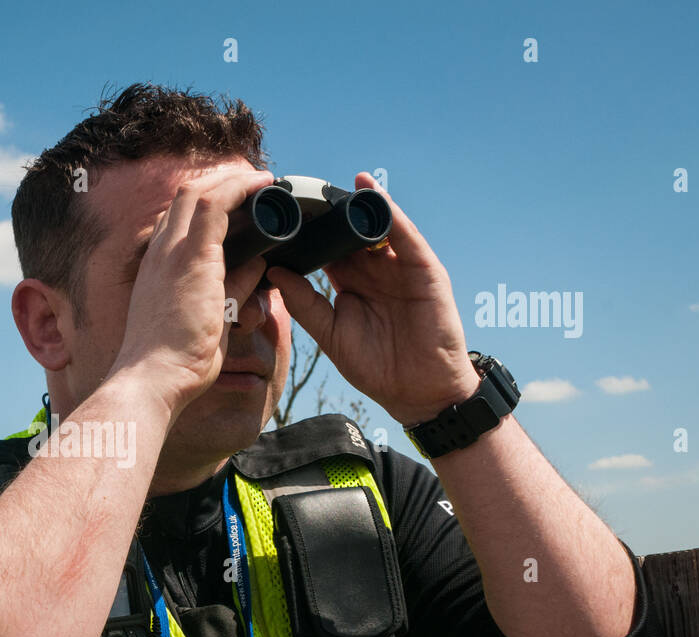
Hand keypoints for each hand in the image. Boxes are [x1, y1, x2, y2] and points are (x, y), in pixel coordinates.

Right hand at [107, 167, 275, 420]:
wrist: (153, 378)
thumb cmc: (175, 361)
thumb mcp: (212, 317)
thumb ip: (234, 287)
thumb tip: (260, 265)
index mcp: (157, 268)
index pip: (177, 220)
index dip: (207, 204)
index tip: (237, 203)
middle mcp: (159, 253)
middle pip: (185, 197)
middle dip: (222, 182)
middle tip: (255, 183)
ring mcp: (172, 252)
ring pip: (199, 192)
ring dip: (232, 179)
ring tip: (262, 179)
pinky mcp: (192, 257)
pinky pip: (216, 204)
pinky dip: (240, 188)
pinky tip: (262, 184)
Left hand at [265, 172, 477, 425]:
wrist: (420, 392)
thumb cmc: (377, 367)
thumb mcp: (331, 335)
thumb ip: (304, 303)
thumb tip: (274, 272)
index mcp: (350, 283)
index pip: (325, 248)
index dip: (305, 233)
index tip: (277, 214)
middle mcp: (374, 269)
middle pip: (348, 232)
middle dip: (327, 211)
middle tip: (299, 188)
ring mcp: (400, 267)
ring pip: (376, 226)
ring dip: (356, 203)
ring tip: (330, 182)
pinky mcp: (424, 270)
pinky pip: (405, 236)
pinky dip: (389, 213)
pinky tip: (371, 195)